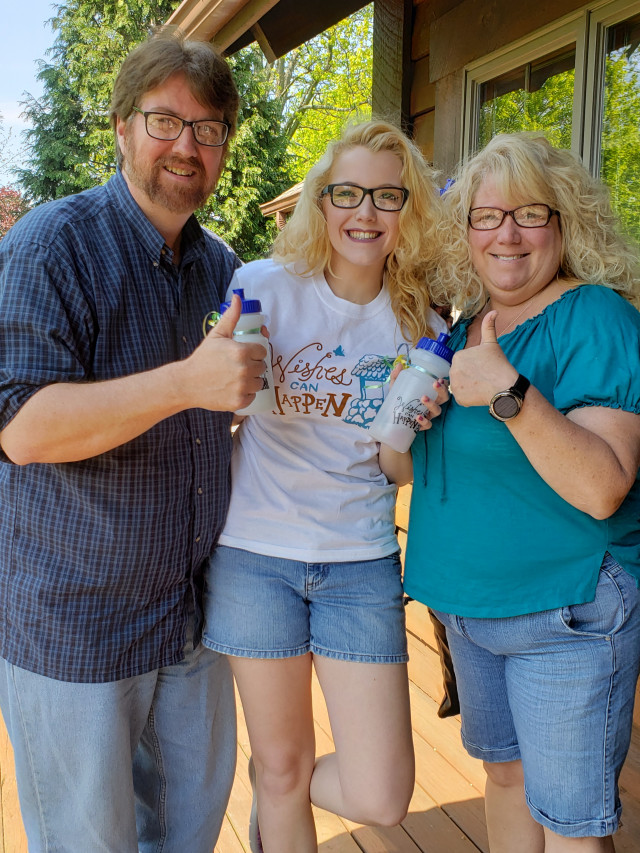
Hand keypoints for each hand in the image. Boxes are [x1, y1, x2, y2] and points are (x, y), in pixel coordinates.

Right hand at [178, 294, 266, 411]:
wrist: (187, 383)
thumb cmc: (203, 358)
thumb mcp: (217, 335)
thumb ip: (231, 317)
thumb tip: (238, 297)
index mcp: (241, 351)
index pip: (262, 351)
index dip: (254, 352)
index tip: (245, 354)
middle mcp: (244, 369)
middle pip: (262, 367)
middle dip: (253, 366)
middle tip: (238, 366)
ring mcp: (242, 387)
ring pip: (259, 382)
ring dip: (251, 380)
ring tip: (236, 378)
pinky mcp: (239, 402)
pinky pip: (252, 396)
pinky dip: (246, 394)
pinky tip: (234, 388)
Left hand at [388, 364, 446, 431]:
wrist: (390, 418)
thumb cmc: (398, 400)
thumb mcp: (396, 387)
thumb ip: (396, 376)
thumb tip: (400, 364)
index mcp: (430, 394)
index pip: (442, 388)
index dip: (445, 384)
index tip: (440, 379)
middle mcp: (432, 404)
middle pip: (444, 398)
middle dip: (442, 391)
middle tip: (434, 384)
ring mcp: (428, 415)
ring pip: (437, 411)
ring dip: (432, 404)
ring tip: (423, 398)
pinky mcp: (422, 426)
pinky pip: (428, 425)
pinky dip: (424, 421)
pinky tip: (418, 416)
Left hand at [449, 310, 517, 406]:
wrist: (504, 386)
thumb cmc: (499, 365)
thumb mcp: (492, 344)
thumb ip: (489, 326)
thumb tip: (494, 311)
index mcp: (458, 356)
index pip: (464, 362)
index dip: (475, 365)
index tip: (484, 367)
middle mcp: (452, 370)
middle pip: (461, 373)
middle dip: (470, 375)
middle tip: (484, 377)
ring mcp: (454, 385)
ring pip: (461, 385)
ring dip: (469, 386)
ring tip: (482, 385)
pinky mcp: (458, 398)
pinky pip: (462, 397)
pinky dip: (470, 397)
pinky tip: (480, 393)